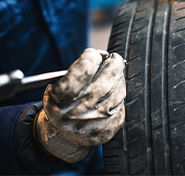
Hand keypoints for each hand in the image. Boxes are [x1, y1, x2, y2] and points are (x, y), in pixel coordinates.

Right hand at [35, 48, 125, 162]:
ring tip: (113, 76)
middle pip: (107, 78)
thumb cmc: (62, 104)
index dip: (92, 57)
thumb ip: (77, 70)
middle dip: (114, 63)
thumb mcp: (56, 85)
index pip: (84, 69)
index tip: (94, 54)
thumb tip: (102, 56)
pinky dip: (119, 94)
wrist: (63, 135)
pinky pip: (122, 104)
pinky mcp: (110, 128)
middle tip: (114, 58)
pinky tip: (113, 92)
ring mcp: (97, 121)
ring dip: (118, 78)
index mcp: (61, 98)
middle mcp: (80, 110)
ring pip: (119, 90)